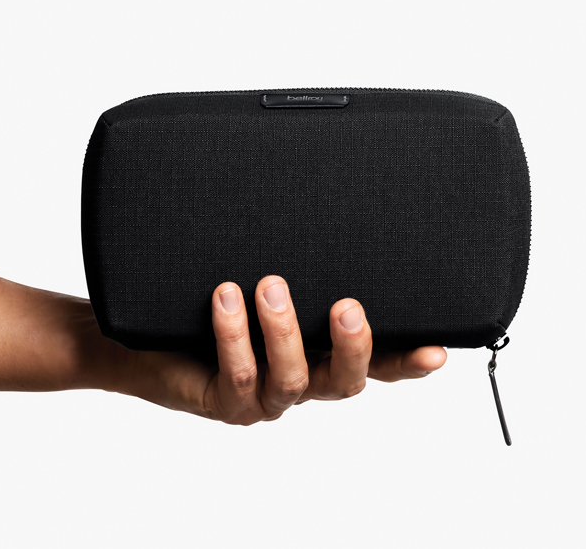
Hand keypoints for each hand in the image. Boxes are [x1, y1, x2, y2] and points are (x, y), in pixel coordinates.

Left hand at [105, 275, 446, 424]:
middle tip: (346, 305)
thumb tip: (316, 183)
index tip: (438, 349)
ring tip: (268, 285)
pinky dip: (234, 336)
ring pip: (291, 379)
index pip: (377, 361)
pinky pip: (238, 377)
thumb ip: (295, 251)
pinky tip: (226, 299)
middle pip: (346, 382)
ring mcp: (264, 397)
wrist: (147, 335)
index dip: (408, 360)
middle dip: (353, 345)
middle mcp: (301, 378)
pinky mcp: (226, 402)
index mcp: (321, 351)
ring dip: (283, 330)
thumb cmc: (212, 301)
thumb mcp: (264, 270)